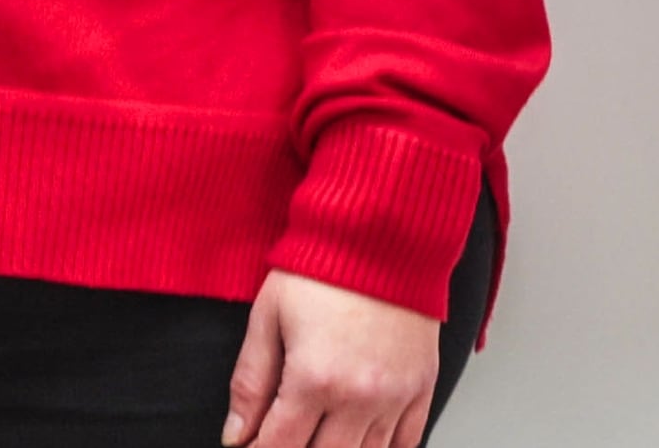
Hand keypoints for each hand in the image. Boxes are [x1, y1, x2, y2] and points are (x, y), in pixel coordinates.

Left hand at [223, 268, 439, 447]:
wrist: (385, 231)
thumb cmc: (324, 267)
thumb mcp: (269, 317)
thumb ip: (250, 383)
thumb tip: (235, 437)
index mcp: (314, 379)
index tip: (252, 443)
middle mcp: (360, 396)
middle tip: (284, 434)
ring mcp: (396, 394)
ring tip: (319, 432)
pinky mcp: (423, 384)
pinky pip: (407, 442)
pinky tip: (361, 437)